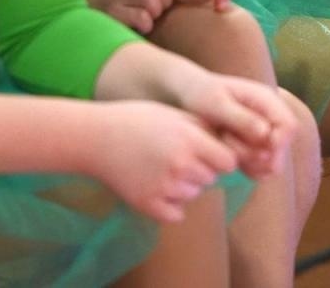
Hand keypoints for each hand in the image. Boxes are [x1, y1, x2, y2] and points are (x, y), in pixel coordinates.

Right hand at [87, 0, 178, 33]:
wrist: (80, 30)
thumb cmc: (118, 16)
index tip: (166, 4)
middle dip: (161, 4)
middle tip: (151, 14)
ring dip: (153, 15)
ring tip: (144, 20)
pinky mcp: (109, 11)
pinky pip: (142, 17)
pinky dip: (145, 25)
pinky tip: (137, 28)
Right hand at [87, 101, 240, 222]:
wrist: (96, 138)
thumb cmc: (138, 121)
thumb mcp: (175, 115)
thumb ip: (205, 130)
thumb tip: (232, 147)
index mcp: (190, 140)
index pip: (229, 162)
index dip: (221, 157)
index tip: (209, 152)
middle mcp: (181, 166)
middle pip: (211, 178)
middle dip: (202, 169)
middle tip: (177, 156)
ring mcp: (165, 188)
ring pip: (194, 194)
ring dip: (185, 185)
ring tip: (162, 167)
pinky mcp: (149, 206)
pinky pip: (176, 213)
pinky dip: (170, 204)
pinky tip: (154, 183)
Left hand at [171, 68, 297, 179]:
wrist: (190, 96)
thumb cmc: (201, 94)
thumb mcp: (217, 103)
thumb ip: (241, 118)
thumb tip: (266, 134)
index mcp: (267, 100)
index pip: (289, 126)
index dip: (279, 143)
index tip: (259, 150)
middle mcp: (271, 117)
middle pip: (282, 147)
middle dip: (260, 155)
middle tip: (232, 149)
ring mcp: (264, 134)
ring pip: (273, 162)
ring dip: (251, 162)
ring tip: (225, 147)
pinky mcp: (255, 148)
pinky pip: (261, 169)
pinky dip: (248, 169)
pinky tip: (227, 158)